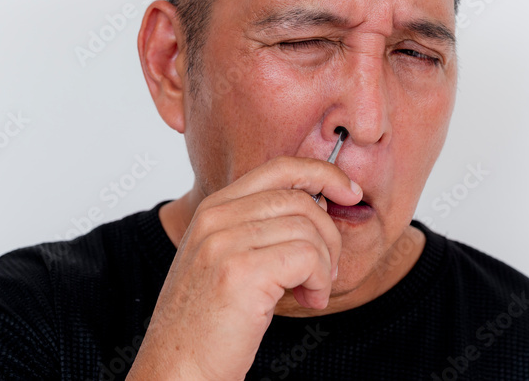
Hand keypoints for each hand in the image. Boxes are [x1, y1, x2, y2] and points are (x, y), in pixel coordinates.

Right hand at [126, 155, 362, 379]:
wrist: (178, 370)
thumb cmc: (207, 323)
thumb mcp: (228, 258)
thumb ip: (260, 226)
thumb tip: (321, 202)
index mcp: (214, 208)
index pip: (280, 168)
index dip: (323, 174)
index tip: (349, 192)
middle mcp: (216, 218)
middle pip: (301, 199)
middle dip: (329, 234)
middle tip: (324, 272)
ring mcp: (225, 242)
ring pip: (309, 229)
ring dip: (325, 265)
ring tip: (311, 291)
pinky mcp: (242, 272)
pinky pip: (309, 257)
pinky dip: (321, 281)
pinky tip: (309, 300)